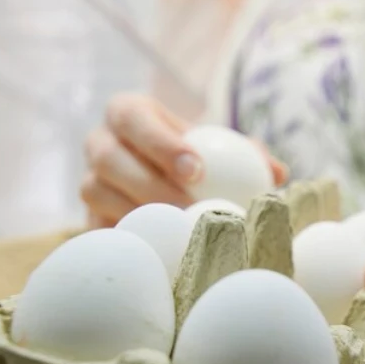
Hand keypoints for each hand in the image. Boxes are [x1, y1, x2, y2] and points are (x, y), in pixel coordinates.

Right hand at [81, 94, 287, 227]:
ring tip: (179, 231)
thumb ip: (248, 155)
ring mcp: (88, 182)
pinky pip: (98, 228)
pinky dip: (129, 237)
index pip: (132, 117)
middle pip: (108, 157)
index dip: (160, 142)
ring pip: (96, 192)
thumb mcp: (220, 149)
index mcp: (127, 113)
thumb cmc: (198, 161)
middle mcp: (99, 143)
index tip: (197, 169)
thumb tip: (277, 174)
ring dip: (138, 212)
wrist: (165, 187)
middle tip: (191, 207)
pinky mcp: (87, 218)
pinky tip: (162, 250)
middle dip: (149, 182)